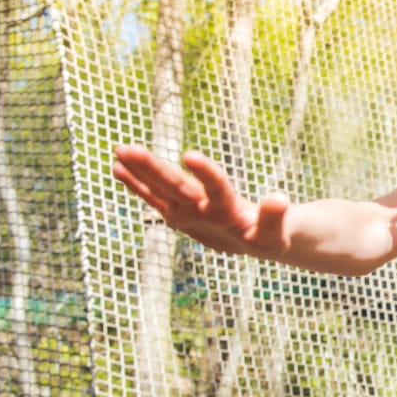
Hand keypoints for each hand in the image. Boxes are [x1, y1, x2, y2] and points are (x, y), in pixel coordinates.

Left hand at [111, 145, 292, 258]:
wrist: (249, 247)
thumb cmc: (267, 237)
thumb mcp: (275, 233)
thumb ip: (274, 216)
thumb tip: (279, 196)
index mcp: (227, 215)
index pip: (216, 190)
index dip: (206, 173)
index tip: (190, 155)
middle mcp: (200, 214)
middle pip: (175, 187)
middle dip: (152, 168)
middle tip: (129, 148)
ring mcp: (183, 215)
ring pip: (158, 189)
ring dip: (138, 170)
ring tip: (118, 151)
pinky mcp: (174, 214)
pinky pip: (152, 198)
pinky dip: (135, 183)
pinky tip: (117, 167)